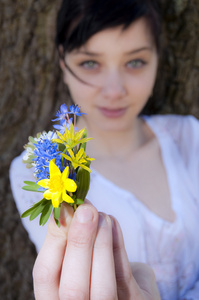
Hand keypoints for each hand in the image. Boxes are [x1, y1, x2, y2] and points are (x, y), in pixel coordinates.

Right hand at [33, 203, 159, 299]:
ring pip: (102, 289)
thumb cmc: (96, 271)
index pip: (44, 275)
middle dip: (79, 244)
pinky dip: (118, 247)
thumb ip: (69, 242)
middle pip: (72, 289)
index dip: (53, 239)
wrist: (130, 294)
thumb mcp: (77, 259)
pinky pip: (124, 279)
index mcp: (56, 297)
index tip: (64, 208)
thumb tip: (68, 207)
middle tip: (85, 210)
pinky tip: (113, 222)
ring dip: (101, 244)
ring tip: (102, 215)